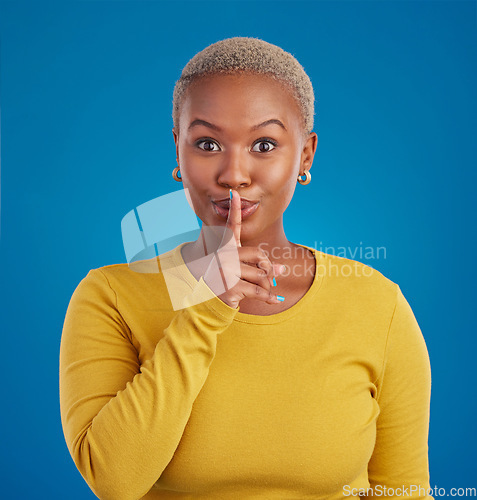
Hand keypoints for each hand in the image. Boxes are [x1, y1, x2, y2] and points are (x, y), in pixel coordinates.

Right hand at [203, 189, 285, 309]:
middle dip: (267, 267)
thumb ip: (261, 265)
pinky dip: (270, 297)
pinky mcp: (231, 287)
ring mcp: (226, 271)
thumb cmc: (227, 283)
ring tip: (262, 290)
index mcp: (225, 248)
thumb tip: (282, 268)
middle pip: (259, 254)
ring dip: (267, 285)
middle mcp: (223, 256)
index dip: (234, 209)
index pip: (232, 226)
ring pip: (261, 274)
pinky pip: (259, 291)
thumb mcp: (242, 270)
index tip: (234, 194)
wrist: (209, 303)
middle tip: (269, 277)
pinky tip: (275, 300)